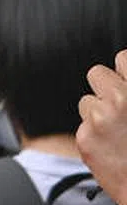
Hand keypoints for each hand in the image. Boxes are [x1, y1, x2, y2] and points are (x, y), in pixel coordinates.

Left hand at [77, 49, 126, 204]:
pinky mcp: (85, 137)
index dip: (124, 71)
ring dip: (98, 112)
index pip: (122, 58)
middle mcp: (121, 99)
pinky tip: (111, 146)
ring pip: (86, 101)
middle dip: (105, 87)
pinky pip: (83, 125)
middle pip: (97, 74)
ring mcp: (100, 118)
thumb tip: (123, 74)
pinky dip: (93, 133)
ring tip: (118, 130)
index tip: (125, 81)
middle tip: (118, 105)